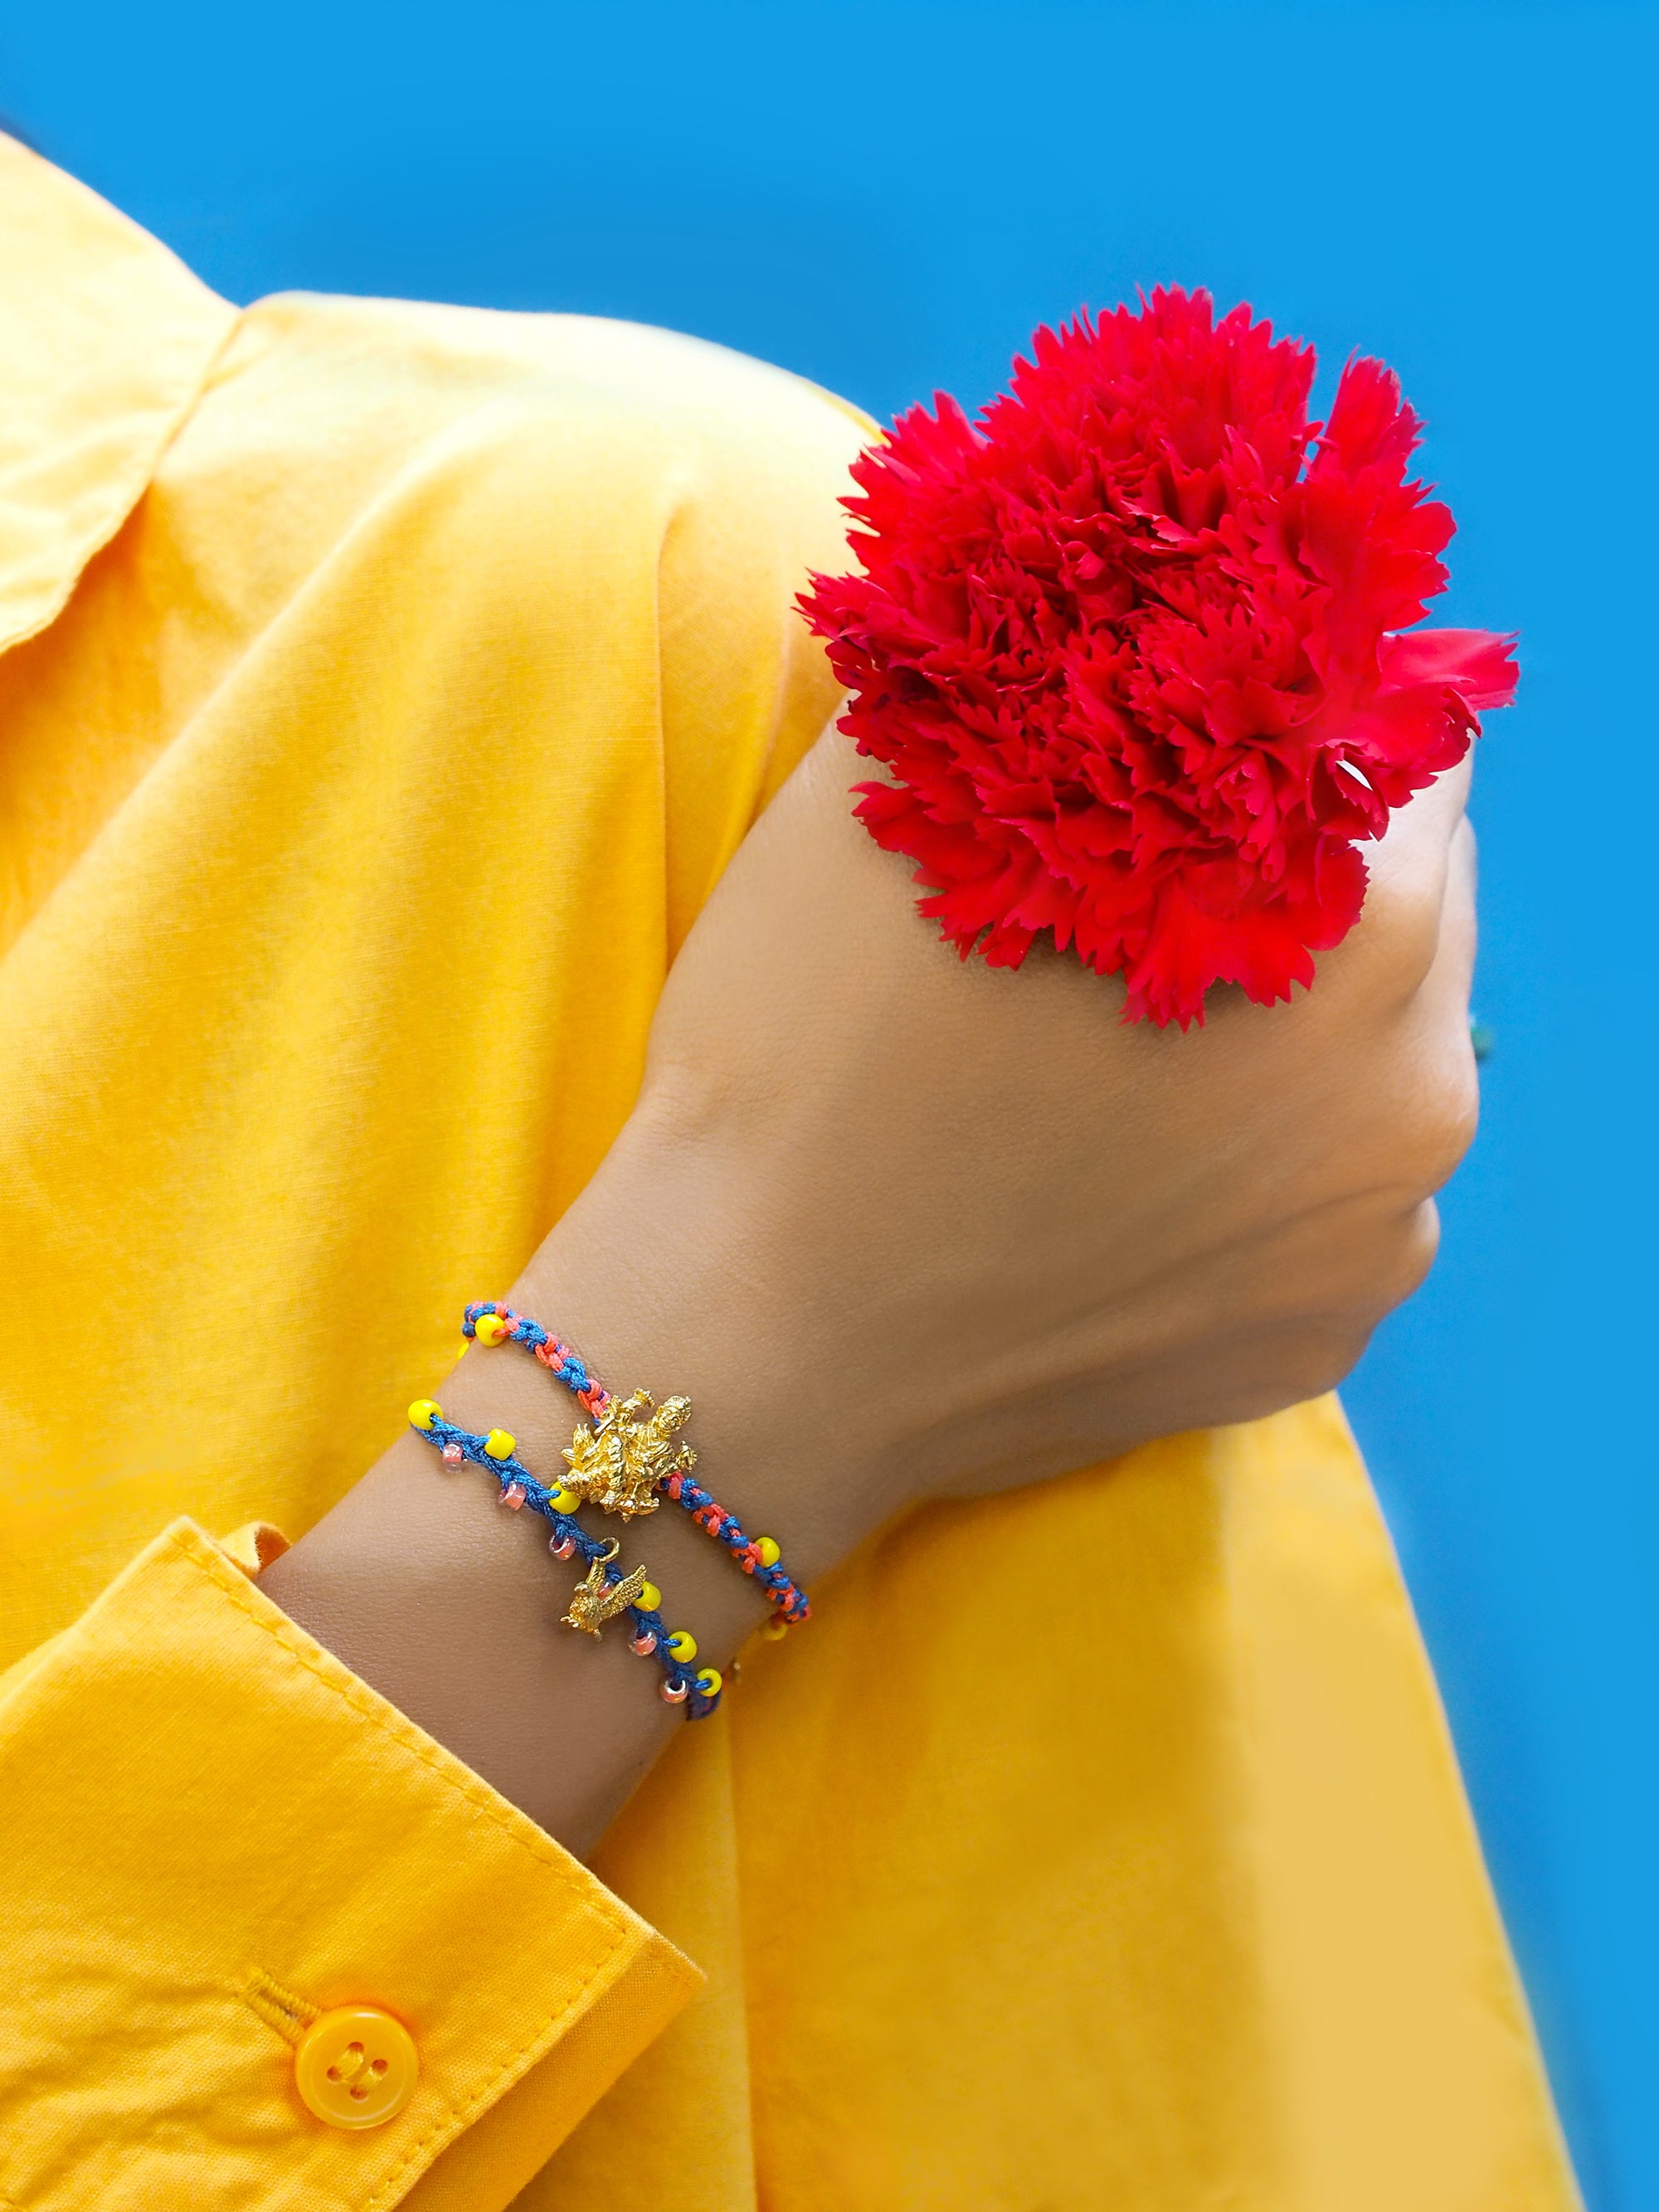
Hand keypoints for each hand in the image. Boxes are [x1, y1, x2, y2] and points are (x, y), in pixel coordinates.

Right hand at [265, 724, 1476, 1847]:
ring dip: (1288, 1024)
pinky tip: (1131, 1166)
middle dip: (1299, 870)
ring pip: (1373, 1062)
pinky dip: (1261, 1164)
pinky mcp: (1319, 1339)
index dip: (1293, 708)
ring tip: (1125, 1039)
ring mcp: (1378, 1236)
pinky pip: (1328, 1198)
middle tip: (1144, 884)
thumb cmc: (806, 1053)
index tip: (1195, 730)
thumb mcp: (902, 794)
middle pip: (1410, 908)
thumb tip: (1117, 587)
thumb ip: (1054, 668)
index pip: (1401, 741)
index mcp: (1356, 916)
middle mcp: (1416, 1083)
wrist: (748, 1344)